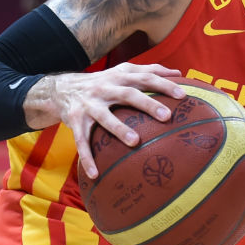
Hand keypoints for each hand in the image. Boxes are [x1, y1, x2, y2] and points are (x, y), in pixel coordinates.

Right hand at [41, 62, 183, 178]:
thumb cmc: (104, 82)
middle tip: (167, 116)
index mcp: (120, 77)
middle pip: (129, 94)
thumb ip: (149, 70)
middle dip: (148, 104)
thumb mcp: (123, 71)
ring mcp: (89, 105)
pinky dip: (87, 158)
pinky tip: (95, 174)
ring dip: (119, 129)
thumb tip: (178, 73)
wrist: (62, 88)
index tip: (183, 96)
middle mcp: (105, 88)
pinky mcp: (75, 121)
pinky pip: (81, 141)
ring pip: (105, 117)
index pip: (146, 77)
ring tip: (135, 142)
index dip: (164, 85)